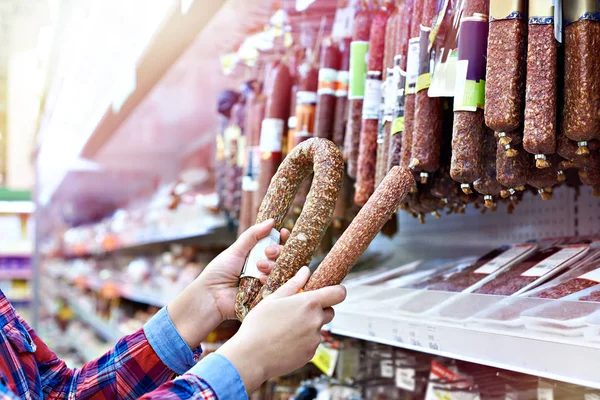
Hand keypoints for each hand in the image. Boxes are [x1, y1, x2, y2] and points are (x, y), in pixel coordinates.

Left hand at [168, 219, 288, 348]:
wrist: (212, 296)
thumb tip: (272, 221)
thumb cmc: (219, 271)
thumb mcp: (236, 250)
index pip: (275, 243)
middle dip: (278, 251)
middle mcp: (263, 267)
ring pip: (282, 270)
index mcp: (256, 254)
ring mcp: (266, 281)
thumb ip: (253, 235)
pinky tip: (260, 280)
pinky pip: (278, 285)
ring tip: (259, 268)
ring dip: (272, 265)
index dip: (282, 238)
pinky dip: (270, 280)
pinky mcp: (266, 295)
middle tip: (267, 253)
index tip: (284, 233)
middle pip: (282, 256)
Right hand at [217, 267, 346, 393]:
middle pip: (329, 312)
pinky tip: (284, 342)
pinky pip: (311, 344)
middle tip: (298, 312)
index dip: (337, 291)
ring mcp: (314, 339)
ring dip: (308, 327)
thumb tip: (305, 271)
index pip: (339, 293)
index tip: (330, 292)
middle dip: (318, 310)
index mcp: (308, 303)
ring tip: (285, 329)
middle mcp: (316, 321)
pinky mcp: (310, 354)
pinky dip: (302, 341)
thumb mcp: (272, 299)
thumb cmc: (258, 325)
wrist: (251, 356)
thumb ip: (293, 284)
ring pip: (318, 329)